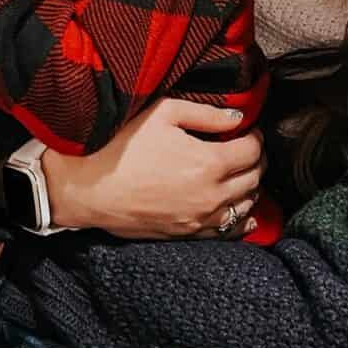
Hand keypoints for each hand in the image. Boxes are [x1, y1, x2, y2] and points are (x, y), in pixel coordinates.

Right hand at [43, 99, 264, 239]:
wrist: (91, 189)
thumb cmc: (123, 145)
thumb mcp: (164, 113)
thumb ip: (206, 114)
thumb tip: (239, 117)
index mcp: (209, 162)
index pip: (252, 150)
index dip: (255, 136)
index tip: (247, 129)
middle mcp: (211, 195)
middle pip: (253, 178)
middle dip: (257, 159)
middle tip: (247, 147)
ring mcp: (200, 219)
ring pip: (245, 205)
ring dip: (251, 187)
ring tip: (242, 172)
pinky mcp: (188, 234)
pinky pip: (228, 232)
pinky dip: (242, 220)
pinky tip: (245, 212)